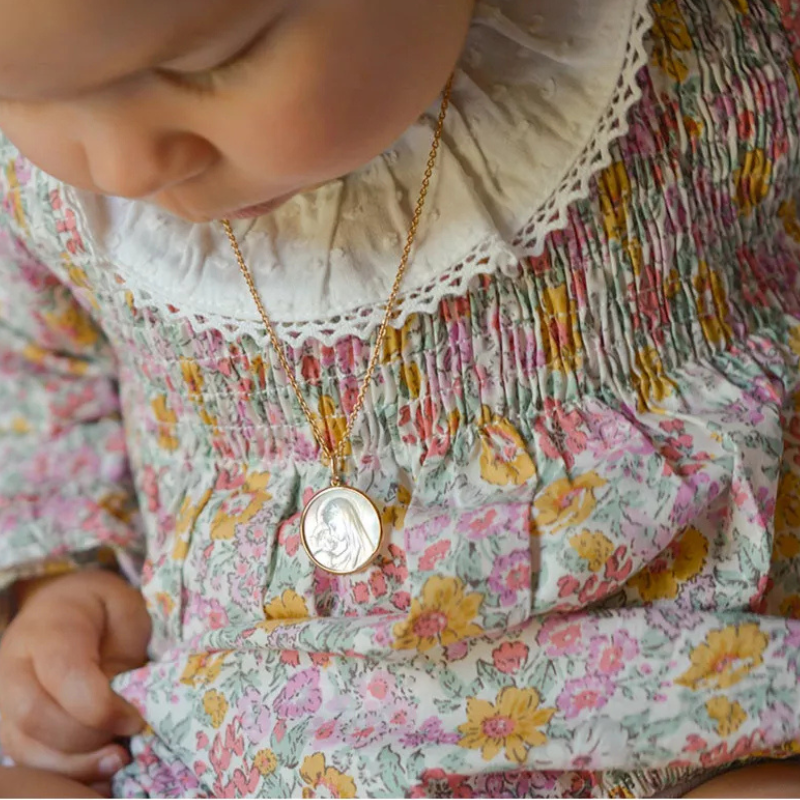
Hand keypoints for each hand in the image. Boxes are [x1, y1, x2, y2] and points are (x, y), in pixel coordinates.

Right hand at [0, 570, 150, 787]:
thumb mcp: (126, 612)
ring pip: (24, 747)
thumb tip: (126, 708)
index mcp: (48, 629)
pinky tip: (97, 774)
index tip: (135, 720)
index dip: (102, 708)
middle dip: (87, 740)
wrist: (62, 606)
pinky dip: (63, 775)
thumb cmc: (102, 609)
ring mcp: (2, 699)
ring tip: (115, 761)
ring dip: (74, 766)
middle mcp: (13, 666)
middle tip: (126, 743)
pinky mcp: (7, 725)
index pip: (64, 676)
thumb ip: (125, 656)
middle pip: (36, 717)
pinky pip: (27, 760)